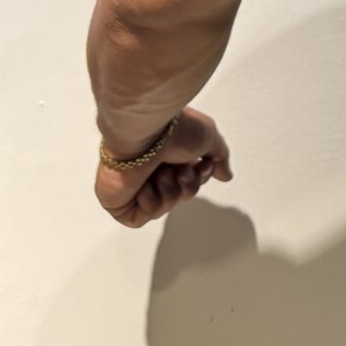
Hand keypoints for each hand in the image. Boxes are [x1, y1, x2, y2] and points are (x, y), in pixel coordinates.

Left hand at [94, 105, 232, 228]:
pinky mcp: (120, 203)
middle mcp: (151, 168)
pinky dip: (150, 202)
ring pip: (164, 207)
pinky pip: (145, 216)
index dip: (200, 177)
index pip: (191, 179)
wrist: (144, 133)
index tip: (203, 164)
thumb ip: (219, 156)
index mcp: (169, 154)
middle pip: (181, 195)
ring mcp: (134, 186)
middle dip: (187, 185)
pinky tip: (144, 184)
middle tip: (181, 169)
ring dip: (169, 191)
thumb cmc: (173, 130)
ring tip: (160, 172)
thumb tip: (225, 174)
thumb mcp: (208, 135)